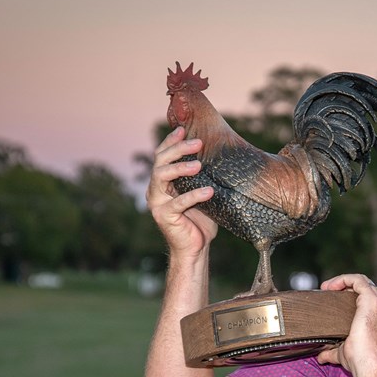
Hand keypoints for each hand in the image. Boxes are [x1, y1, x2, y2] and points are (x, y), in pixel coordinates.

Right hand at [146, 127, 217, 257]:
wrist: (196, 247)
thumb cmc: (200, 219)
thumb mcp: (202, 192)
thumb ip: (203, 176)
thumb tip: (220, 153)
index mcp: (162, 181)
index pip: (162, 155)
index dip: (170, 141)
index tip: (183, 129)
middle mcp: (156, 189)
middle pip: (160, 161)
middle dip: (178, 149)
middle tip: (197, 143)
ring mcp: (157, 202)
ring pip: (161, 177)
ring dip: (180, 168)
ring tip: (198, 165)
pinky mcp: (164, 216)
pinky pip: (178, 202)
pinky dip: (194, 195)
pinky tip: (209, 191)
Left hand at [317, 274, 376, 376]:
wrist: (369, 363)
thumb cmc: (361, 361)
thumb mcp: (344, 352)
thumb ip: (333, 352)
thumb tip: (322, 356)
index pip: (367, 299)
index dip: (350, 296)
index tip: (333, 299)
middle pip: (365, 288)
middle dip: (345, 287)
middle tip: (328, 292)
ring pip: (362, 281)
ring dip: (343, 281)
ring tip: (327, 287)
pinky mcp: (371, 299)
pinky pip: (358, 280)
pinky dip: (343, 279)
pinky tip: (330, 287)